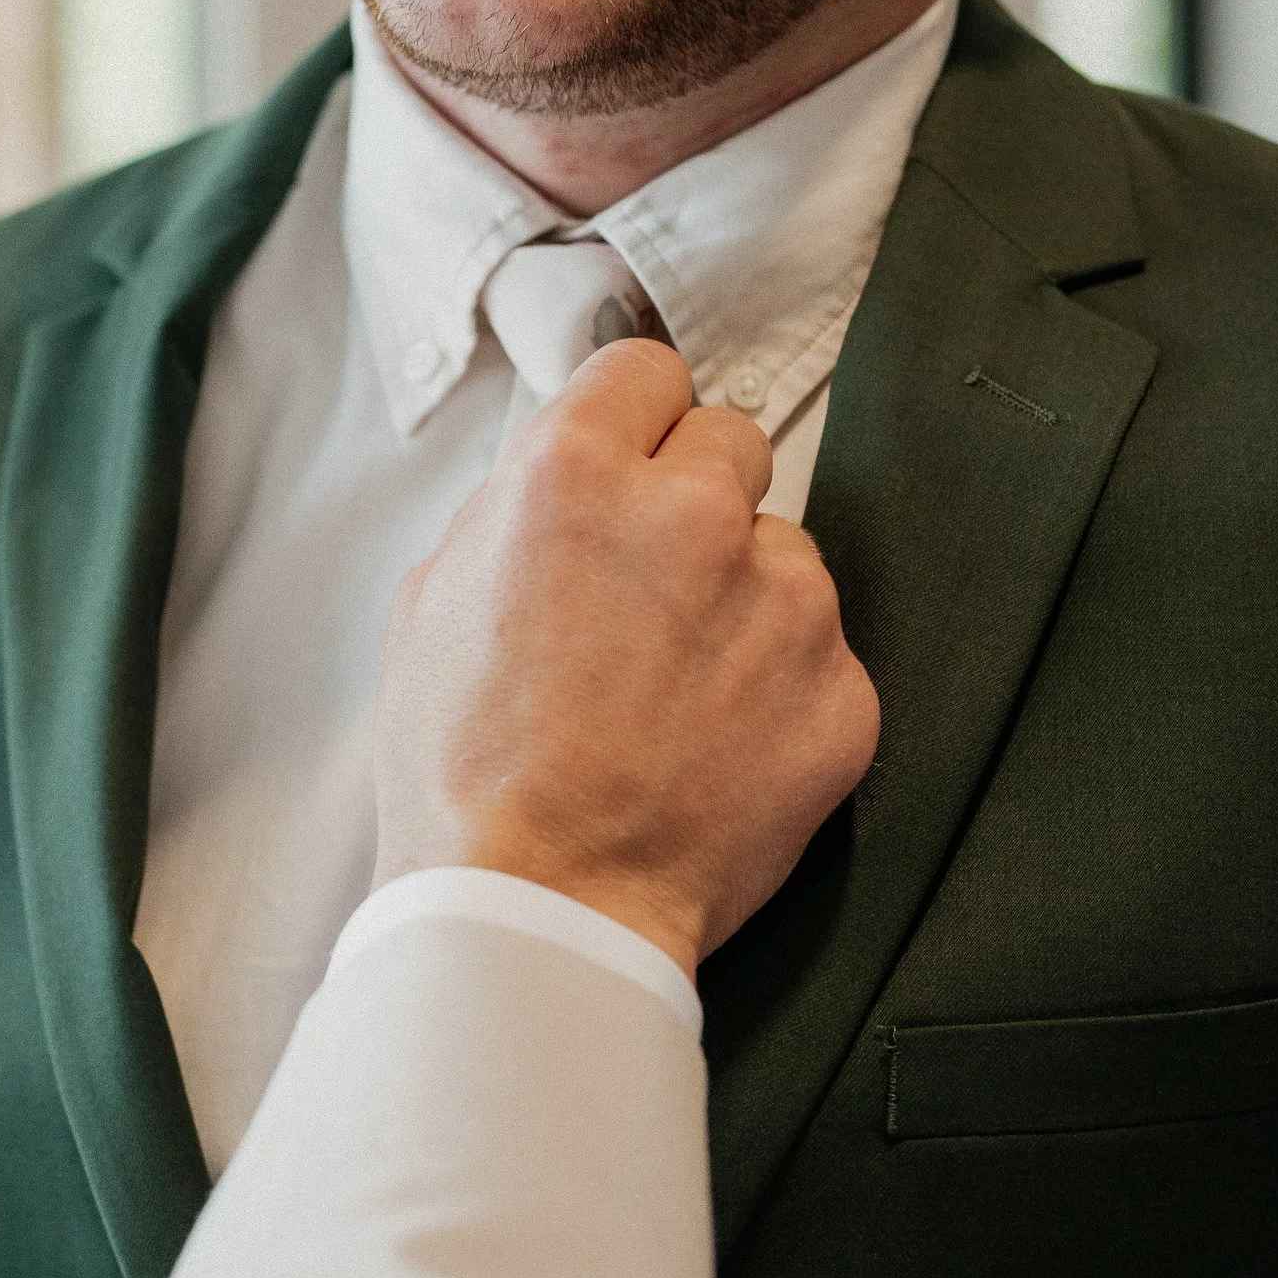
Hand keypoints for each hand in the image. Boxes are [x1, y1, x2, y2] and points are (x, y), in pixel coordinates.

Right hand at [372, 341, 878, 974]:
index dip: (631, 423)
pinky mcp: (843, 692)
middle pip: (731, 442)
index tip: (627, 467)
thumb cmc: (462, 766)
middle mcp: (694, 513)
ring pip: (783, 552)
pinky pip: (822, 654)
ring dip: (743, 598)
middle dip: (694, 499)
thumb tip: (565, 473)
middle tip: (648, 586)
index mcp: (576, 470)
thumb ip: (513, 507)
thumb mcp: (433, 597)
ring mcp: (784, 603)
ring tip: (675, 691)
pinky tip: (716, 745)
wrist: (541, 908)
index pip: (647, 369)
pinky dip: (781, 690)